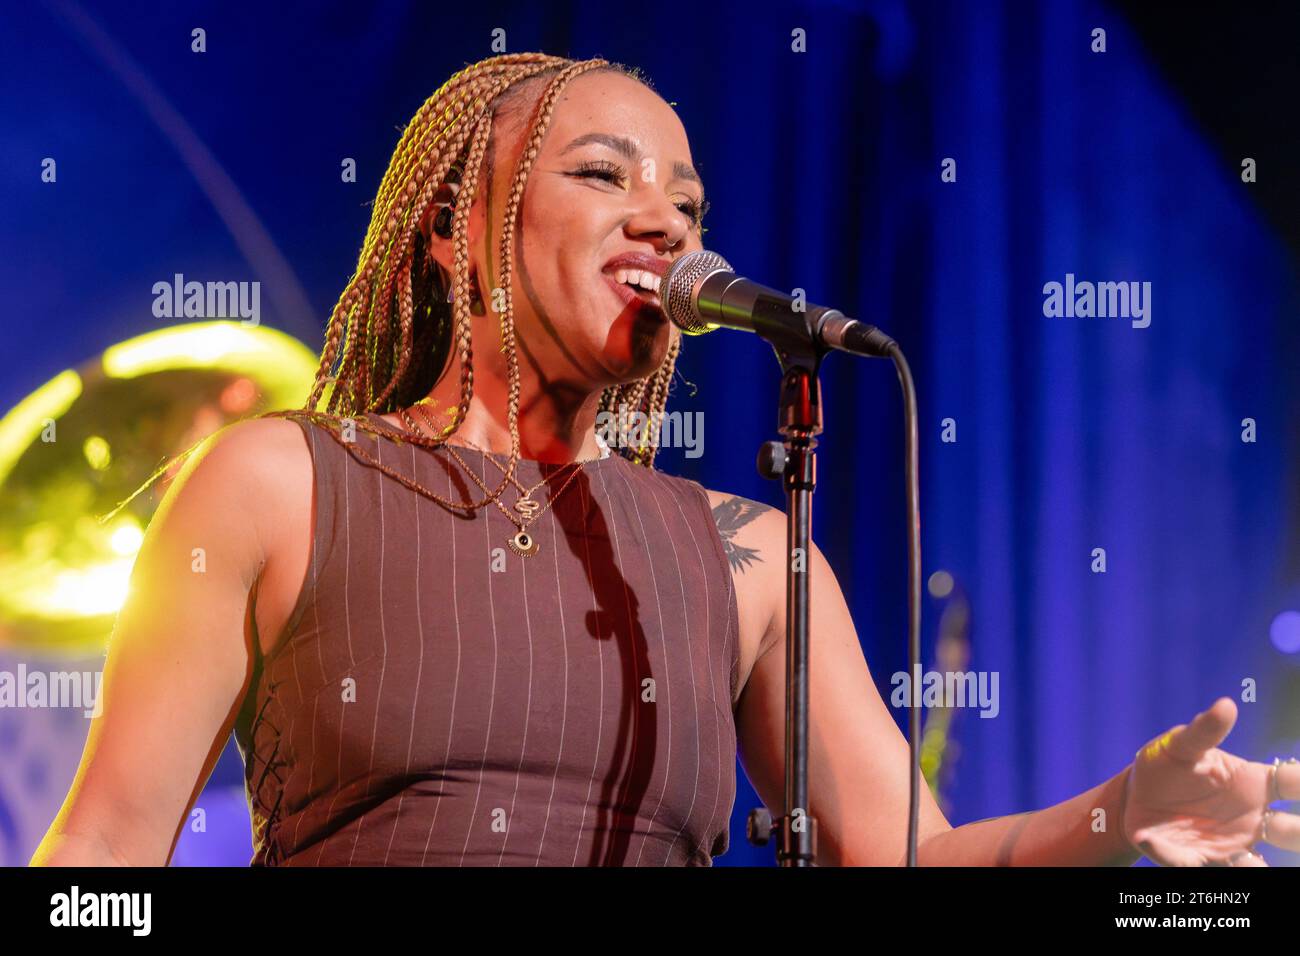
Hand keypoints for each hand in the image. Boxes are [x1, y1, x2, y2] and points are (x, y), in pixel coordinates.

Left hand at [1121, 697, 1298, 865]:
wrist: (1133, 797)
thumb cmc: (1166, 765)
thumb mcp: (1180, 745)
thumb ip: (1204, 730)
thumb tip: (1226, 705)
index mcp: (1253, 784)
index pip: (1293, 784)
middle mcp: (1251, 818)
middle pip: (1291, 832)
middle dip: (1297, 834)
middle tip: (1291, 832)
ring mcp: (1231, 843)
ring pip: (1258, 864)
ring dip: (1257, 866)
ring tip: (1253, 864)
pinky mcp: (1202, 859)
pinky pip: (1206, 870)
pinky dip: (1190, 864)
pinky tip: (1175, 853)